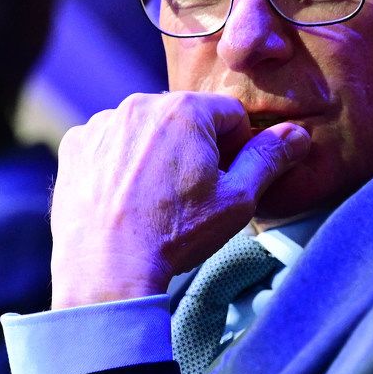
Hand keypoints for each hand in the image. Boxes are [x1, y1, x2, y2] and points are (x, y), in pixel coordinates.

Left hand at [49, 91, 309, 306]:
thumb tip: (298, 134)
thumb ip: (268, 160)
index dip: (237, 149)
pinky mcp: (75, 146)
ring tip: (155, 200)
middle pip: (186, 118)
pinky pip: (110, 143)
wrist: (107, 269)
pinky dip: (120, 163)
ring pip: (147, 130)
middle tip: (191, 196)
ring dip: (157, 153)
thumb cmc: (176, 235)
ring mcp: (102, 124)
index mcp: (185, 110)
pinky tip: (124, 197)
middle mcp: (140, 104)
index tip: (227, 182)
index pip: (230, 116)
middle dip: (195, 148)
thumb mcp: (237, 201)